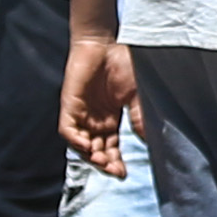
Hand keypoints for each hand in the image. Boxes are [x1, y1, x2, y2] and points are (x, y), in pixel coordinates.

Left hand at [59, 34, 138, 172]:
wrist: (106, 42)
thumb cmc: (122, 64)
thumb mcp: (136, 95)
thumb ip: (139, 117)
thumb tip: (148, 140)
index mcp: (109, 121)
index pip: (110, 149)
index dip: (115, 163)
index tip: (124, 173)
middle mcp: (94, 121)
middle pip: (96, 151)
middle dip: (104, 164)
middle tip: (115, 171)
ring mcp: (81, 114)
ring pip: (81, 145)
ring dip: (90, 156)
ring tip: (102, 162)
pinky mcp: (70, 105)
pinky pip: (68, 130)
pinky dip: (75, 141)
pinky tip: (86, 147)